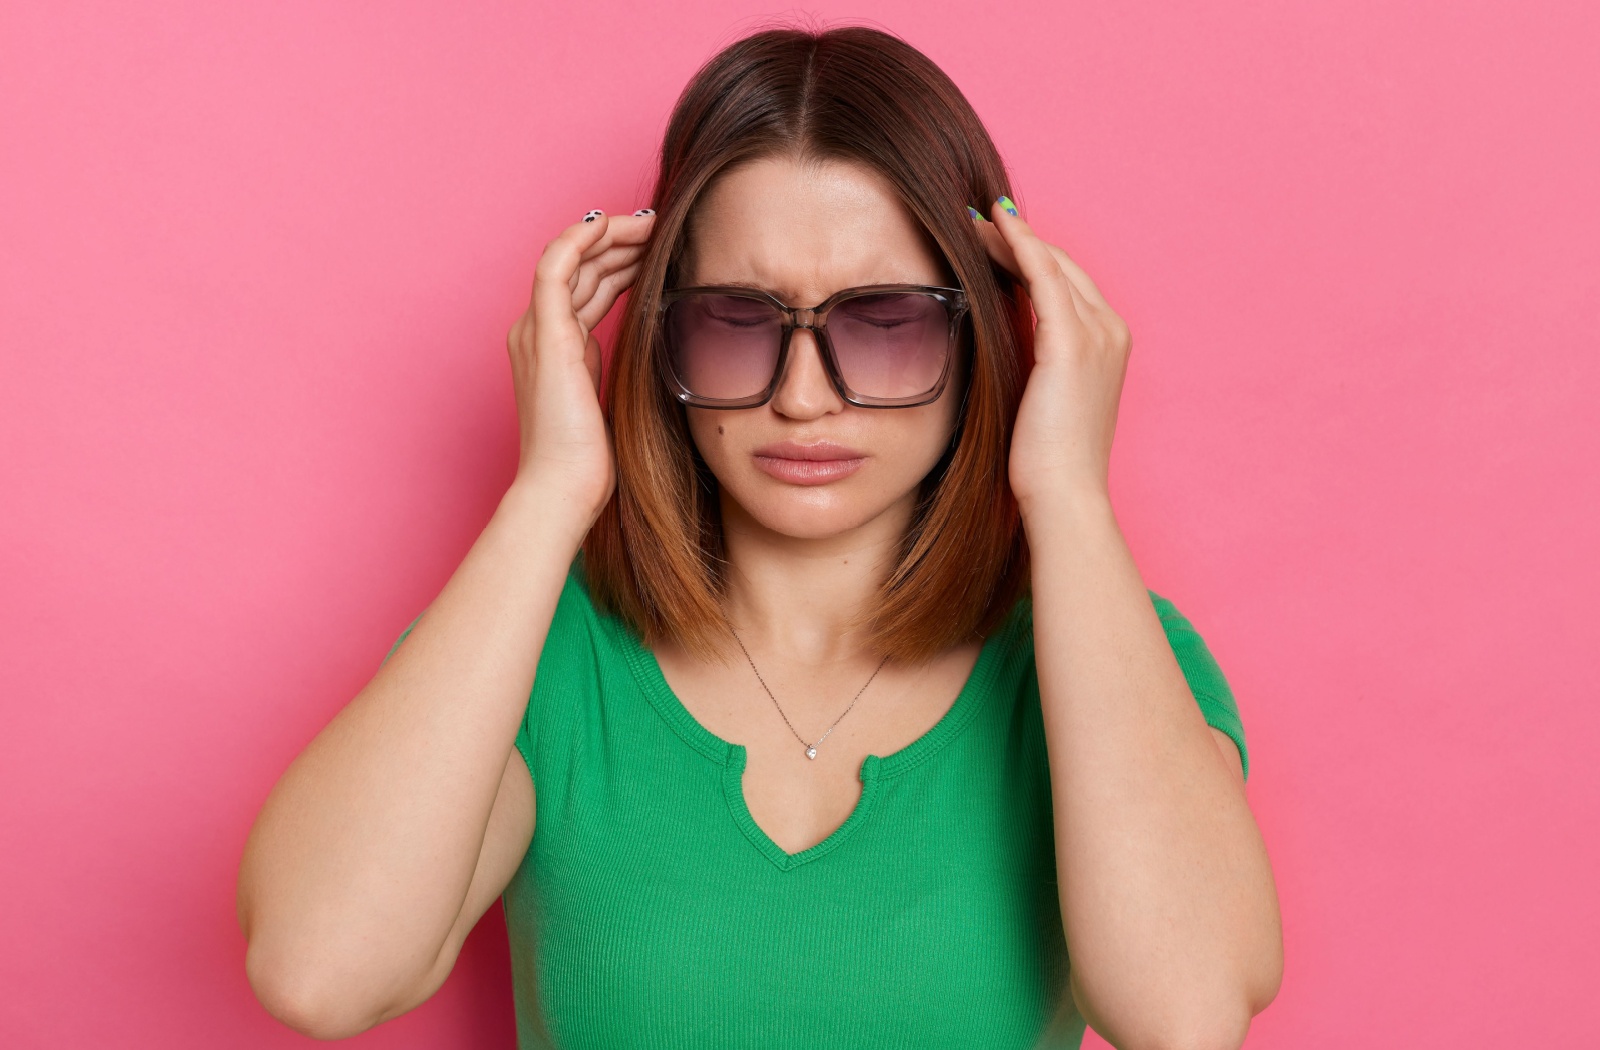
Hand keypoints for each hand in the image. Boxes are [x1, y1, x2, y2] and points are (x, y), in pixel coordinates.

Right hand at [507, 208, 655, 517]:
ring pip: (572, 259)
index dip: (619, 261)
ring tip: (649, 223)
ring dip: (610, 234)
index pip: (586, 287)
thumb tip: (656, 343)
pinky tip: (609, 224)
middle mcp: (538, 333)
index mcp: (556, 348)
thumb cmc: (589, 460)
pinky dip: (580, 238)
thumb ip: (623, 368)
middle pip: (582, 269)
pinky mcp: (544, 334)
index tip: (655, 250)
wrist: (563, 487)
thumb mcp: (614, 400)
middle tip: (659, 226)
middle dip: (620, 242)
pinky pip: (556, 266)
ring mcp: (536, 331)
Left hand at [971, 197, 1130, 510]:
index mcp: (1108, 345)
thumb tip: (999, 344)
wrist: (1065, 494)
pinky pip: (1043, 275)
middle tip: (977, 220)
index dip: (1031, 258)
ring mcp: (1097, 333)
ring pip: (1051, 264)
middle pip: (1062, 266)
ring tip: (974, 221)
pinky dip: (1020, 244)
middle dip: (1019, 240)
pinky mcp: (1072, 342)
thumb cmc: (1047, 462)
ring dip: (1012, 237)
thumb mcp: (1042, 401)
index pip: (1067, 285)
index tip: (995, 240)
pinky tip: (995, 225)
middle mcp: (1111, 331)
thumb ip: (1033, 364)